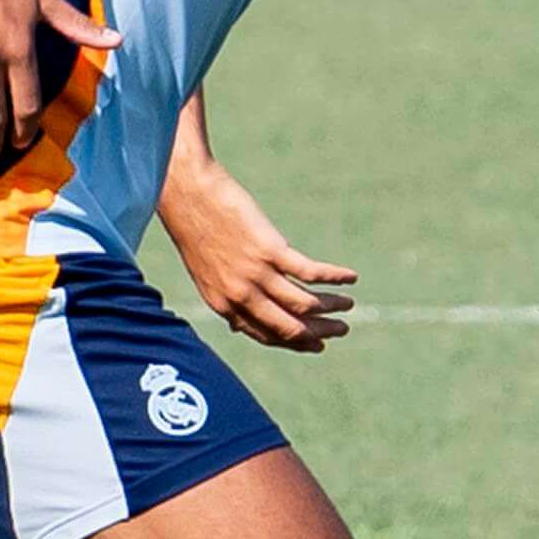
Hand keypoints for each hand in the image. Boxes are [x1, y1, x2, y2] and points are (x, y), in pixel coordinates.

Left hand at [159, 150, 357, 351]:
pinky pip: (310, 273)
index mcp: (224, 305)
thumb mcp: (206, 273)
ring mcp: (256, 275)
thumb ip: (226, 299)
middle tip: (341, 329)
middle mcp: (241, 296)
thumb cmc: (195, 228)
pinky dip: (334, 277)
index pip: (268, 336)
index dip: (297, 343)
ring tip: (349, 304)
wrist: (188, 194)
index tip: (317, 344)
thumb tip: (238, 326)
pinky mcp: (270, 250)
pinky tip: (350, 277)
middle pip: (291, 327)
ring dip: (332, 307)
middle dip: (320, 333)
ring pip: (305, 304)